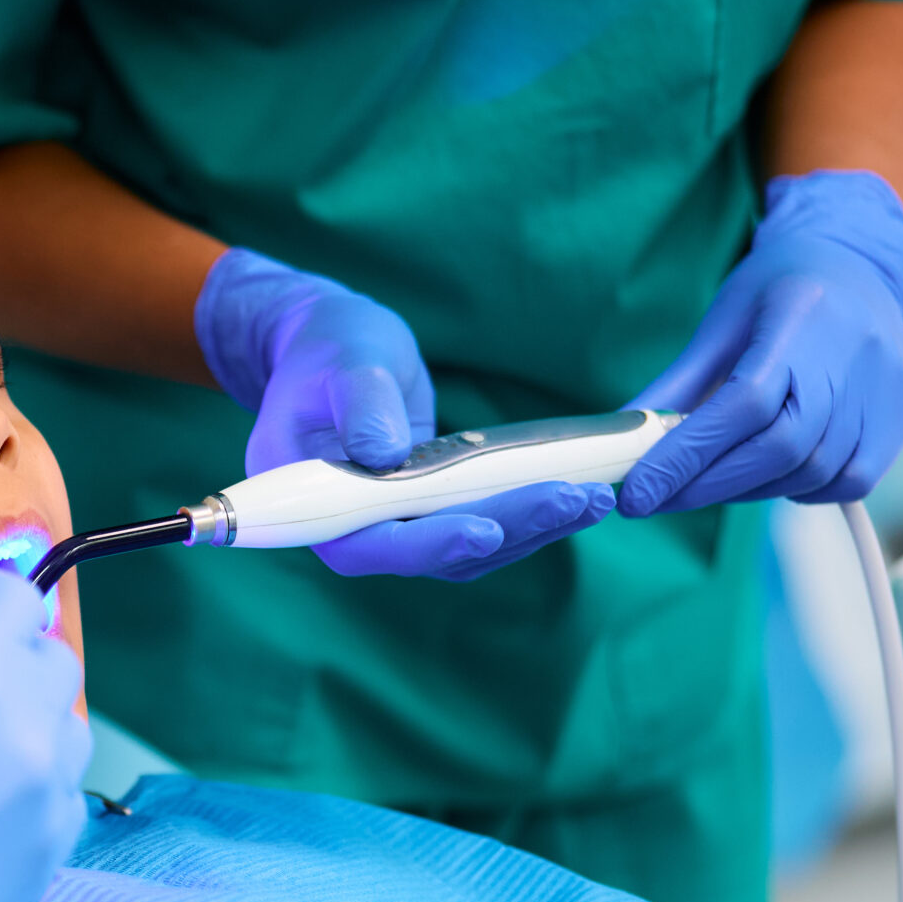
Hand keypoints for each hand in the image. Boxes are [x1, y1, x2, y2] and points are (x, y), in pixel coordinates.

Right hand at [197, 247, 609, 581]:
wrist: (334, 349)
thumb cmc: (330, 348)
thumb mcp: (344, 361)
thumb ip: (361, 405)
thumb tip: (387, 455)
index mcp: (308, 499)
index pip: (366, 542)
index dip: (426, 545)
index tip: (482, 532)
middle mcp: (350, 526)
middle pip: (429, 553)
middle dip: (507, 529)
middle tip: (573, 499)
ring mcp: (393, 522)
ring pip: (464, 547)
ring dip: (532, 527)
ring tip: (593, 498)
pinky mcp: (428, 509)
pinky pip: (480, 522)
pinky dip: (528, 513)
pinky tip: (580, 495)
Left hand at [620, 169, 902, 517]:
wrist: (857, 266)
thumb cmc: (777, 293)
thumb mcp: (719, 325)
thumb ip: (673, 387)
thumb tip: (620, 445)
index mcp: (801, 319)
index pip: (743, 404)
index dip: (688, 456)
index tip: (638, 493)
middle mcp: (853, 357)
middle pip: (781, 448)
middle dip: (708, 484)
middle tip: (657, 498)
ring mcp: (886, 391)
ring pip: (813, 473)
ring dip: (748, 490)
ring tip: (707, 481)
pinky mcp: (902, 418)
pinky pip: (849, 480)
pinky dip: (800, 489)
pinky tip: (769, 474)